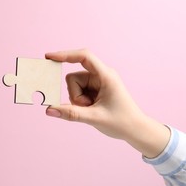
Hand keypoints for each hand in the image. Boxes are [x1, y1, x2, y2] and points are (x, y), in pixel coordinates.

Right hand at [45, 49, 169, 157]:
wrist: (135, 130)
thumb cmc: (121, 122)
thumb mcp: (94, 118)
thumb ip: (71, 113)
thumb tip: (49, 110)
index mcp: (106, 76)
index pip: (84, 57)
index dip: (65, 55)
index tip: (49, 57)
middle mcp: (100, 75)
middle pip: (73, 77)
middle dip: (75, 95)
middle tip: (88, 107)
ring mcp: (96, 82)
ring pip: (73, 86)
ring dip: (77, 100)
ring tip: (91, 109)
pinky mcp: (93, 89)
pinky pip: (76, 91)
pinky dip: (79, 102)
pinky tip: (91, 109)